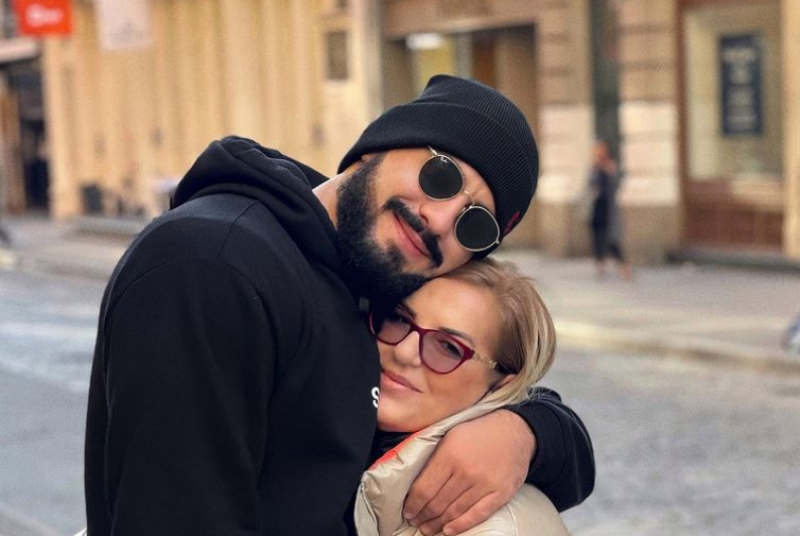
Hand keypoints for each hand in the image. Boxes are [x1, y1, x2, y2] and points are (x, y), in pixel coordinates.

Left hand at [403, 410, 535, 534]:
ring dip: (438, 523)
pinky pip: (478, 514)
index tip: (407, 510)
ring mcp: (485, 484)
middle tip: (416, 521)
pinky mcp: (501, 493)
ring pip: (454, 511)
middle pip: (437, 503)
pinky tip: (449, 530)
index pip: (424, 489)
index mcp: (450, 455)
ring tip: (428, 528)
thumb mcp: (450, 435)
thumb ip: (434, 458)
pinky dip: (461, 525)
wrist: (515, 431)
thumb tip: (415, 482)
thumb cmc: (479, 432)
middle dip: (423, 516)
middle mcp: (466, 471)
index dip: (412, 504)